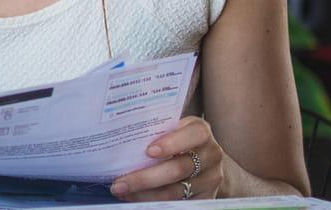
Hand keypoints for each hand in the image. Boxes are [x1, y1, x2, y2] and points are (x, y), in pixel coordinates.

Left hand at [110, 117, 229, 200]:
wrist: (202, 158)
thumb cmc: (176, 138)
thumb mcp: (171, 128)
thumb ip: (155, 131)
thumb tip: (119, 139)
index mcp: (201, 131)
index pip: (193, 134)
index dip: (172, 143)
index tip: (149, 152)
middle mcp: (211, 155)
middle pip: (179, 169)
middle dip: (145, 178)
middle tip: (119, 182)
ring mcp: (210, 179)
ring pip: (176, 191)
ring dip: (145, 194)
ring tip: (122, 191)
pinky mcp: (206, 197)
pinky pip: (179, 204)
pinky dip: (155, 203)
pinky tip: (136, 199)